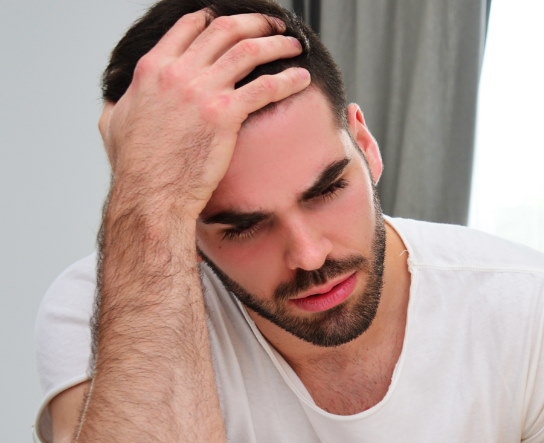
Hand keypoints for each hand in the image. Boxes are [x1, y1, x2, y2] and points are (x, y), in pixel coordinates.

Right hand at [99, 10, 310, 218]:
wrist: (150, 194)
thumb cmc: (135, 167)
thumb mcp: (113, 123)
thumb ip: (119, 103)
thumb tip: (116, 99)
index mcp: (152, 69)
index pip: (189, 26)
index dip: (214, 17)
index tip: (234, 21)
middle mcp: (176, 72)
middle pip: (224, 29)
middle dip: (254, 23)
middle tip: (273, 25)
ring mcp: (201, 91)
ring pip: (248, 50)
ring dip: (276, 43)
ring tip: (293, 44)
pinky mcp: (224, 113)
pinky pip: (265, 87)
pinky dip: (288, 79)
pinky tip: (301, 79)